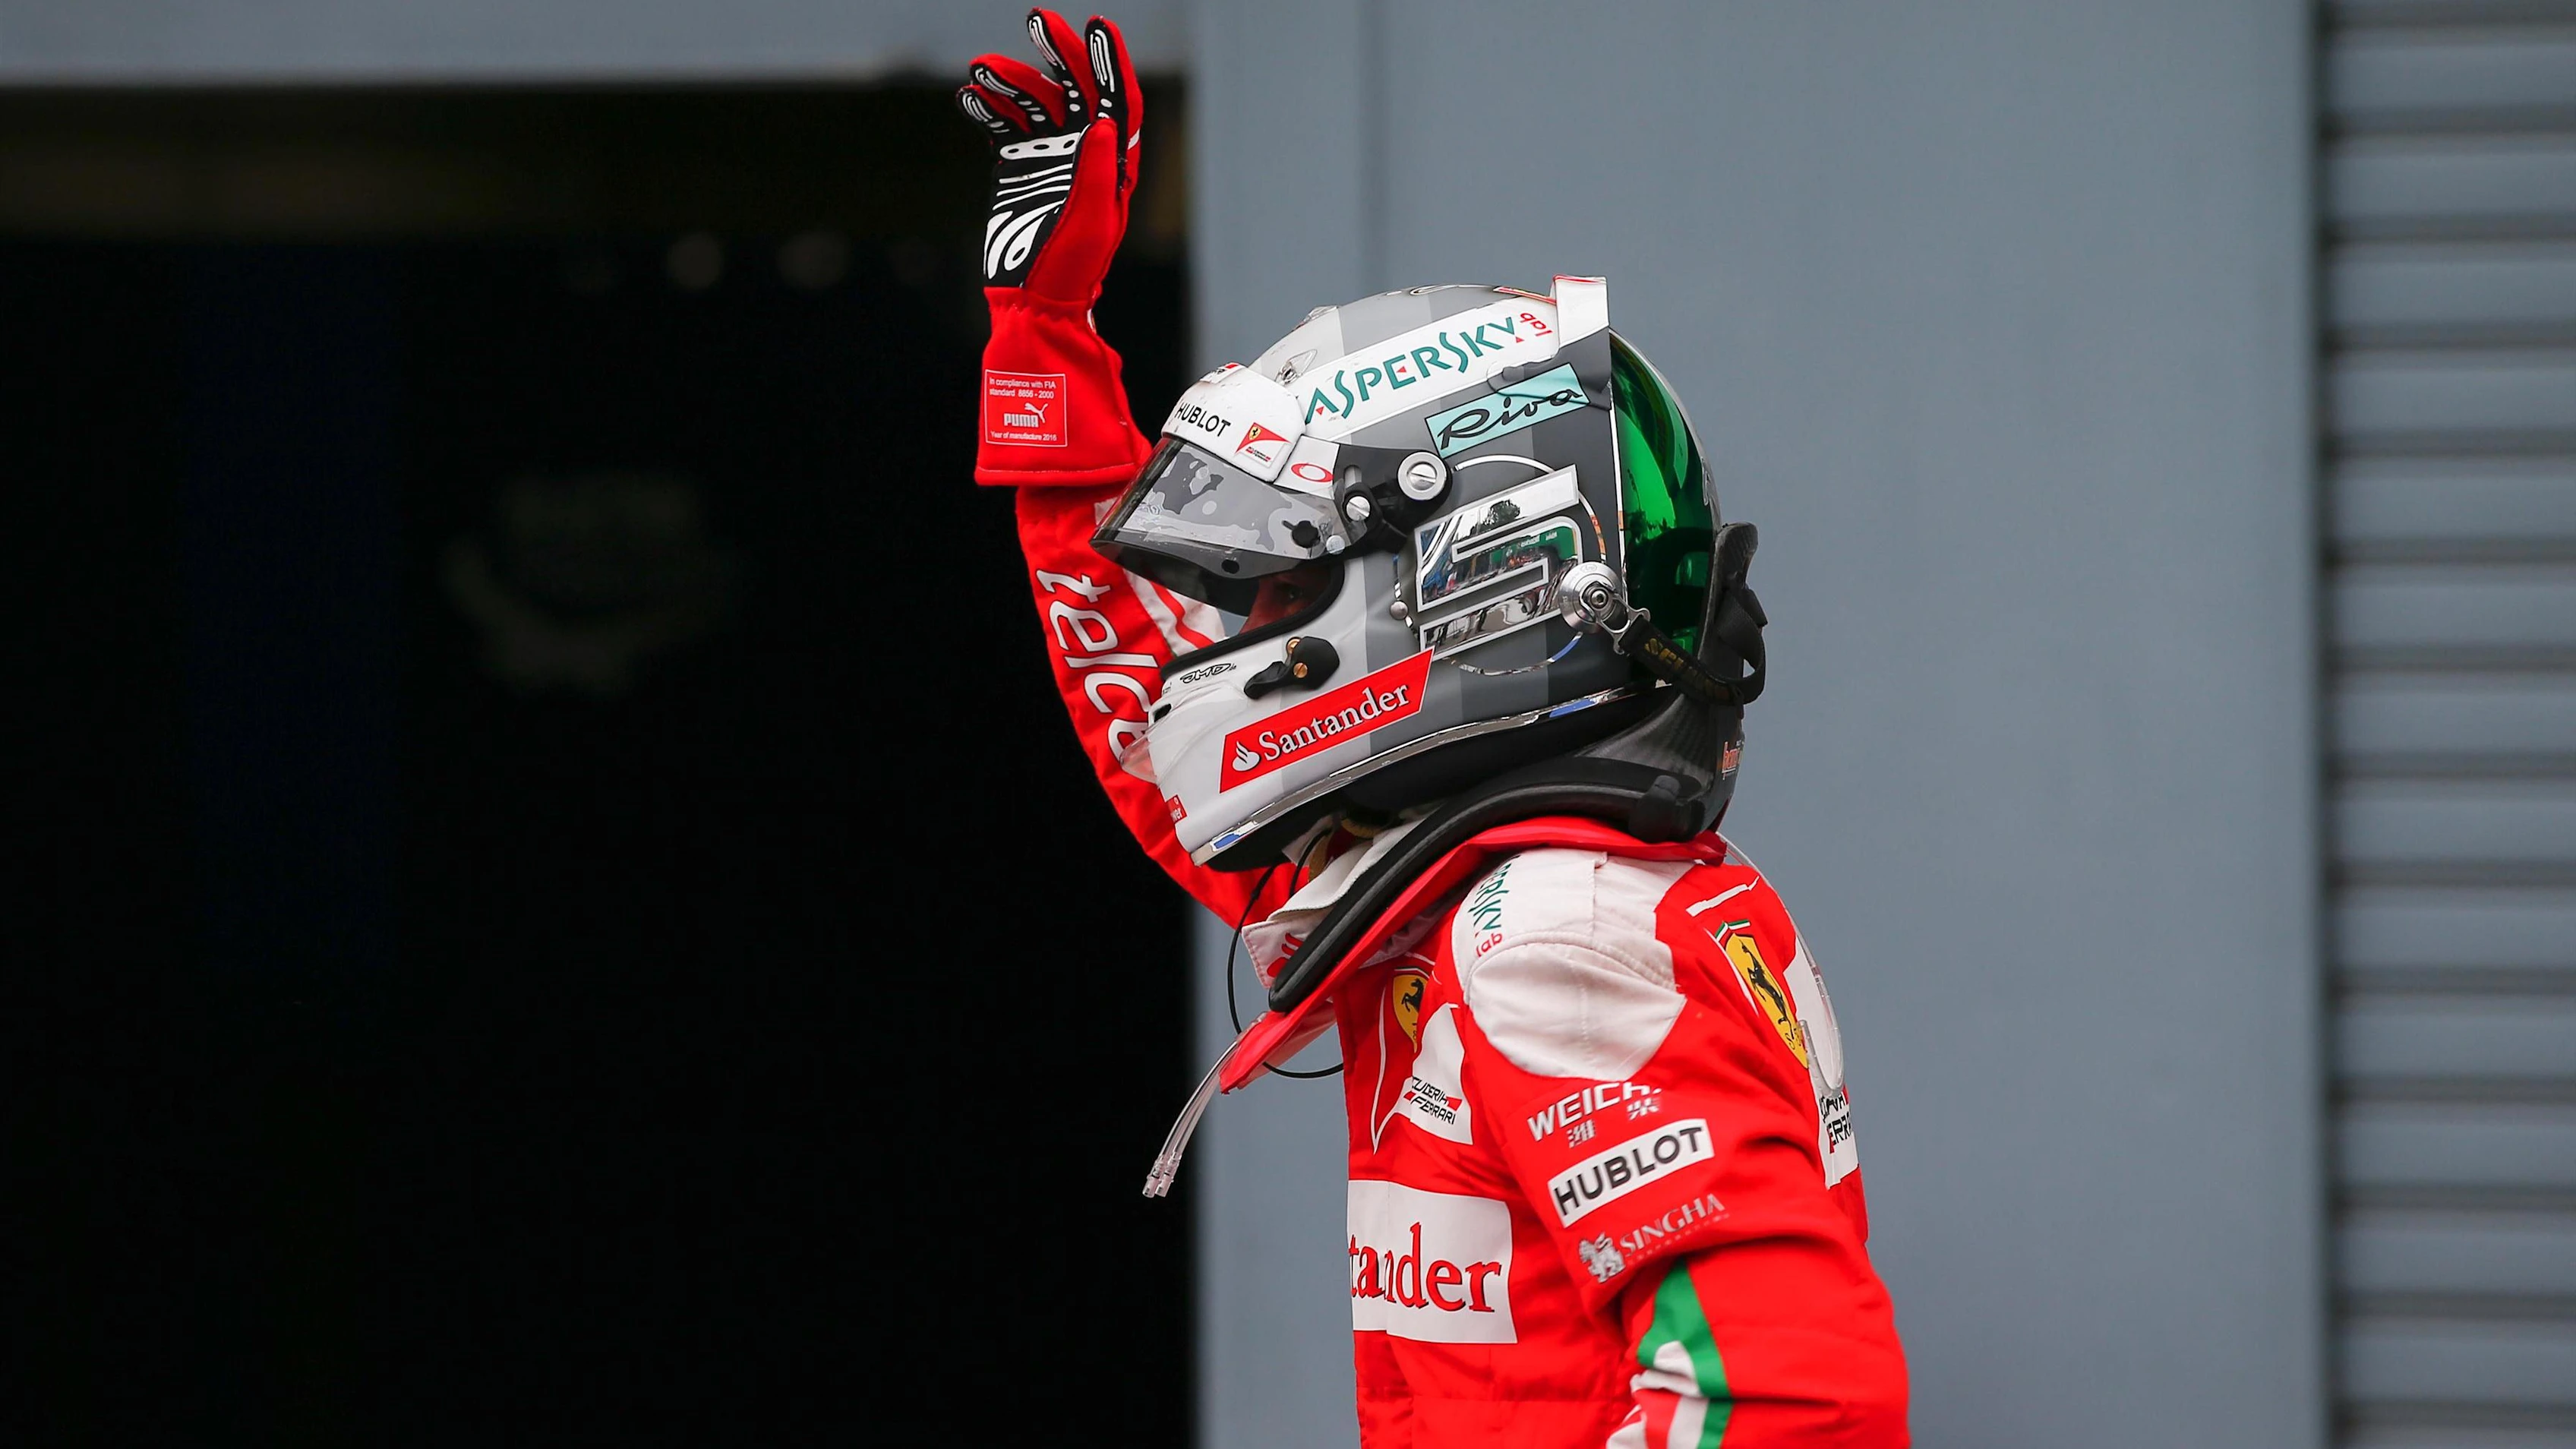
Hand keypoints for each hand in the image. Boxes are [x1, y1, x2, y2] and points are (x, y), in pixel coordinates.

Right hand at [956, 9, 1142, 305]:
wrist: (1030, 299)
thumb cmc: (1070, 268)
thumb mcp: (1092, 222)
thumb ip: (1096, 171)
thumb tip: (1102, 120)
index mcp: (1112, 163)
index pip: (1116, 100)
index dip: (1108, 61)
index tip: (1095, 26)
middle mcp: (1083, 152)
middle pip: (1075, 88)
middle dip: (1060, 51)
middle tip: (1039, 19)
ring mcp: (1048, 156)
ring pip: (1034, 101)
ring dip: (1011, 78)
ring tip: (983, 68)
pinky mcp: (1016, 166)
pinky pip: (1003, 125)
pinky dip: (987, 106)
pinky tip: (970, 96)